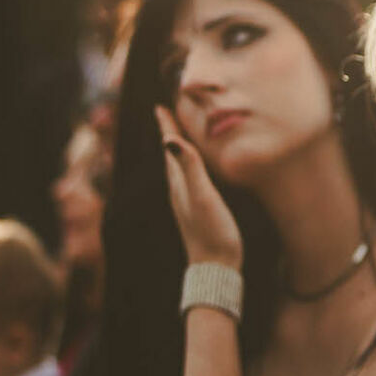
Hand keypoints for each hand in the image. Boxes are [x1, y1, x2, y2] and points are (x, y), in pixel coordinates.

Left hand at [154, 104, 244, 268]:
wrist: (216, 268)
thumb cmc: (211, 232)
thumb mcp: (202, 196)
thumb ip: (190, 168)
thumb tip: (169, 141)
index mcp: (178, 183)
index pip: (169, 148)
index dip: (166, 127)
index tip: (158, 107)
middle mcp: (178, 191)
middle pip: (170, 156)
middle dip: (169, 135)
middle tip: (167, 115)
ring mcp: (186, 203)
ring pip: (178, 169)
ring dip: (178, 151)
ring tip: (179, 137)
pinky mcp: (197, 212)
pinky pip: (188, 181)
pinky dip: (189, 168)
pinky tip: (196, 174)